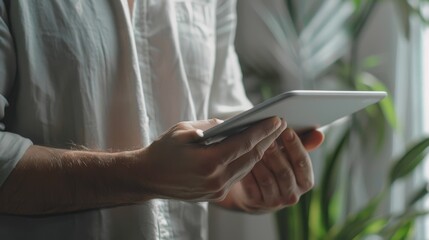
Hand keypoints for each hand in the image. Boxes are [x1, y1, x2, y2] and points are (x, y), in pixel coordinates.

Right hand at [136, 117, 286, 201]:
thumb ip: (211, 126)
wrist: (147, 178)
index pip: (244, 143)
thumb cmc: (163, 150)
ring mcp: (217, 190)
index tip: (277, 119)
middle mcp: (216, 179)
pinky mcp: (215, 195)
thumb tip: (233, 123)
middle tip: (279, 124)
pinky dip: (247, 162)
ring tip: (270, 136)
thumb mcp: (183, 130)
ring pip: (247, 168)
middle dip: (267, 140)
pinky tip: (253, 150)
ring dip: (260, 151)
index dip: (262, 130)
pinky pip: (237, 176)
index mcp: (208, 162)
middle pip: (251, 157)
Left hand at [218, 128, 323, 212]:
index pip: (302, 163)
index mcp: (305, 182)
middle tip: (268, 136)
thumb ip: (304, 145)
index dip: (295, 146)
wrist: (257, 192)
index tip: (287, 130)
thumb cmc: (277, 166)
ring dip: (260, 161)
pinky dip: (248, 171)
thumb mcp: (291, 156)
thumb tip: (319, 135)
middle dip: (276, 152)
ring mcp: (273, 201)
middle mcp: (292, 195)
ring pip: (267, 179)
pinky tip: (243, 158)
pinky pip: (251, 185)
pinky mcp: (256, 202)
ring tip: (254, 145)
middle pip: (284, 172)